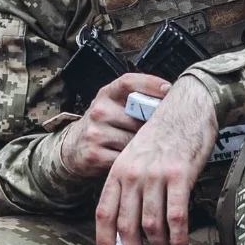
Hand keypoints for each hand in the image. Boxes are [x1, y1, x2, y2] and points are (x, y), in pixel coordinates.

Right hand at [56, 71, 171, 181]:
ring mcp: (95, 132)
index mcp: (106, 94)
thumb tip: (172, 100)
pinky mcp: (95, 154)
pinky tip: (134, 160)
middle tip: (163, 131)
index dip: (151, 84)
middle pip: (138, 117)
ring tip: (146, 148)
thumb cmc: (103, 125)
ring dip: (144, 147)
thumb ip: (135, 100)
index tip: (169, 89)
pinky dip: (133, 161)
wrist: (73, 147)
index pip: (129, 82)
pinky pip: (125, 158)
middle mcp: (99, 110)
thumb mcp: (113, 105)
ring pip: (134, 140)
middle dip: (152, 126)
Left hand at [96, 77, 218, 244]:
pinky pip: (176, 217)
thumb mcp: (137, 156)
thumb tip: (131, 225)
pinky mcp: (179, 175)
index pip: (104, 213)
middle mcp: (132, 174)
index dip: (104, 242)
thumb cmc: (165, 134)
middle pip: (126, 226)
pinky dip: (178, 240)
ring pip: (152, 226)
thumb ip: (130, 186)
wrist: (188, 105)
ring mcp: (155, 175)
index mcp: (118, 170)